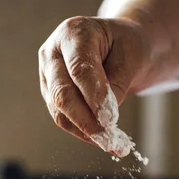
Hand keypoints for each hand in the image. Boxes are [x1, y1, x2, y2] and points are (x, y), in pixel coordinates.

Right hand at [38, 16, 149, 156]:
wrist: (118, 44)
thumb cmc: (126, 45)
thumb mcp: (131, 56)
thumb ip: (116, 84)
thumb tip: (104, 117)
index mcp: (73, 32)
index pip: (79, 69)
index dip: (94, 96)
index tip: (111, 118)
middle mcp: (52, 52)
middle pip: (62, 93)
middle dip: (86, 121)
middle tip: (109, 140)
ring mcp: (47, 75)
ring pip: (60, 111)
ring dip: (85, 132)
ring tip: (111, 145)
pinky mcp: (50, 94)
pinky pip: (63, 118)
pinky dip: (83, 133)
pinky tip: (103, 141)